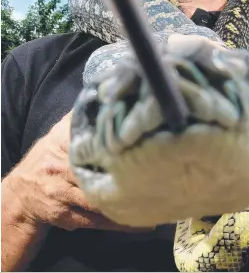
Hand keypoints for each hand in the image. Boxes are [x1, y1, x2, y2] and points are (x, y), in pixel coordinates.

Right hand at [5, 110, 153, 232]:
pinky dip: (117, 222)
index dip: (113, 144)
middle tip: (156, 175)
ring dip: (126, 202)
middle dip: (124, 174)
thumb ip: (78, 118)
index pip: (89, 141)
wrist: (22, 193)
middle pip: (96, 171)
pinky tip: (139, 222)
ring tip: (154, 202)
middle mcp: (61, 168)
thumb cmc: (48, 159)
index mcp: (62, 144)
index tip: (140, 143)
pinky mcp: (65, 215)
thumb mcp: (59, 134)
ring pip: (98, 199)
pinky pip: (95, 221)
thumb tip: (100, 94)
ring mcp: (63, 193)